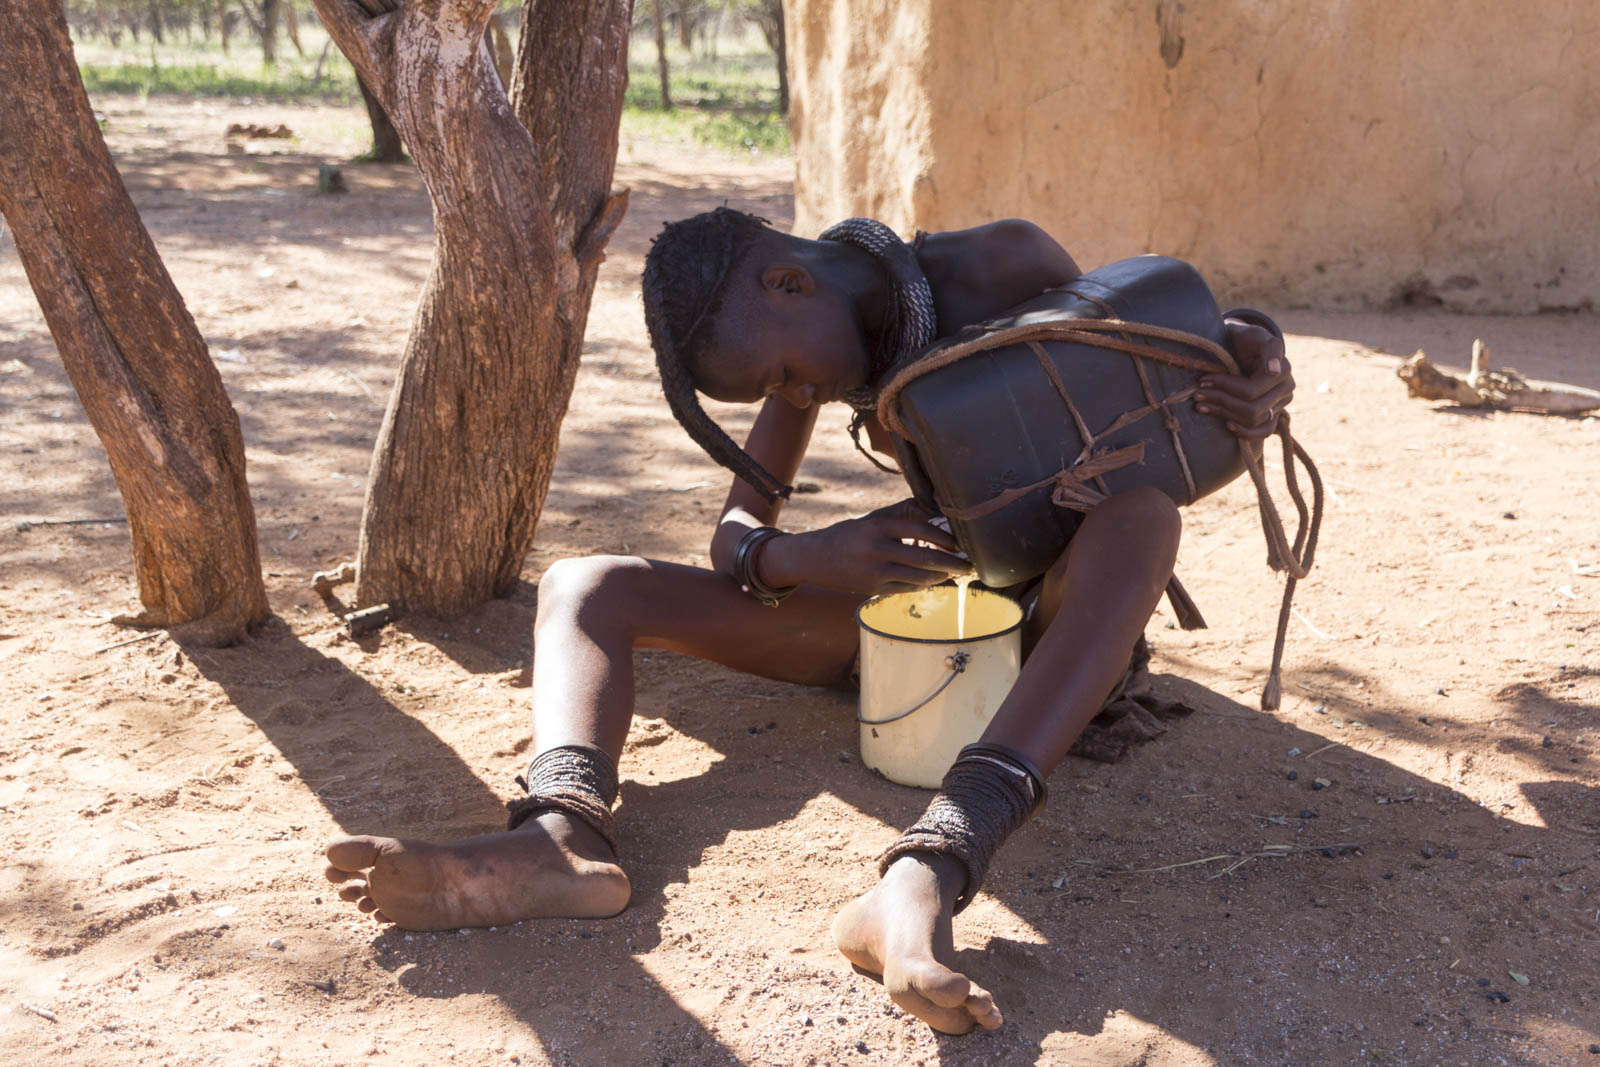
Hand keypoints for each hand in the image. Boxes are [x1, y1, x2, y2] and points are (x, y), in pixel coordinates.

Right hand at [761, 499, 969, 595]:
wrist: (815, 558)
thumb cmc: (851, 534)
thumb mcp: (874, 519)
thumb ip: (903, 513)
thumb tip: (939, 512)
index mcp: (878, 525)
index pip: (920, 528)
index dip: (945, 537)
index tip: (962, 541)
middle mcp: (876, 548)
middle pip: (924, 557)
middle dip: (953, 562)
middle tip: (971, 564)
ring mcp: (874, 571)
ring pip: (919, 577)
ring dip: (943, 576)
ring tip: (958, 573)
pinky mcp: (872, 588)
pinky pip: (907, 588)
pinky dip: (926, 584)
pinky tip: (937, 580)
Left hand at [1196, 320, 1294, 438]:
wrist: (1245, 346)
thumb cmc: (1246, 339)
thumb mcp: (1254, 334)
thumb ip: (1269, 347)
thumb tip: (1274, 370)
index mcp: (1283, 369)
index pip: (1250, 390)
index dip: (1224, 387)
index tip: (1202, 380)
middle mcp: (1287, 388)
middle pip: (1251, 408)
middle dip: (1220, 401)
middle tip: (1197, 394)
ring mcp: (1281, 403)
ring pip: (1253, 420)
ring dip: (1224, 414)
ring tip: (1202, 405)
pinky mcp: (1274, 413)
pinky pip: (1264, 431)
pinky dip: (1245, 432)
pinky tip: (1227, 425)